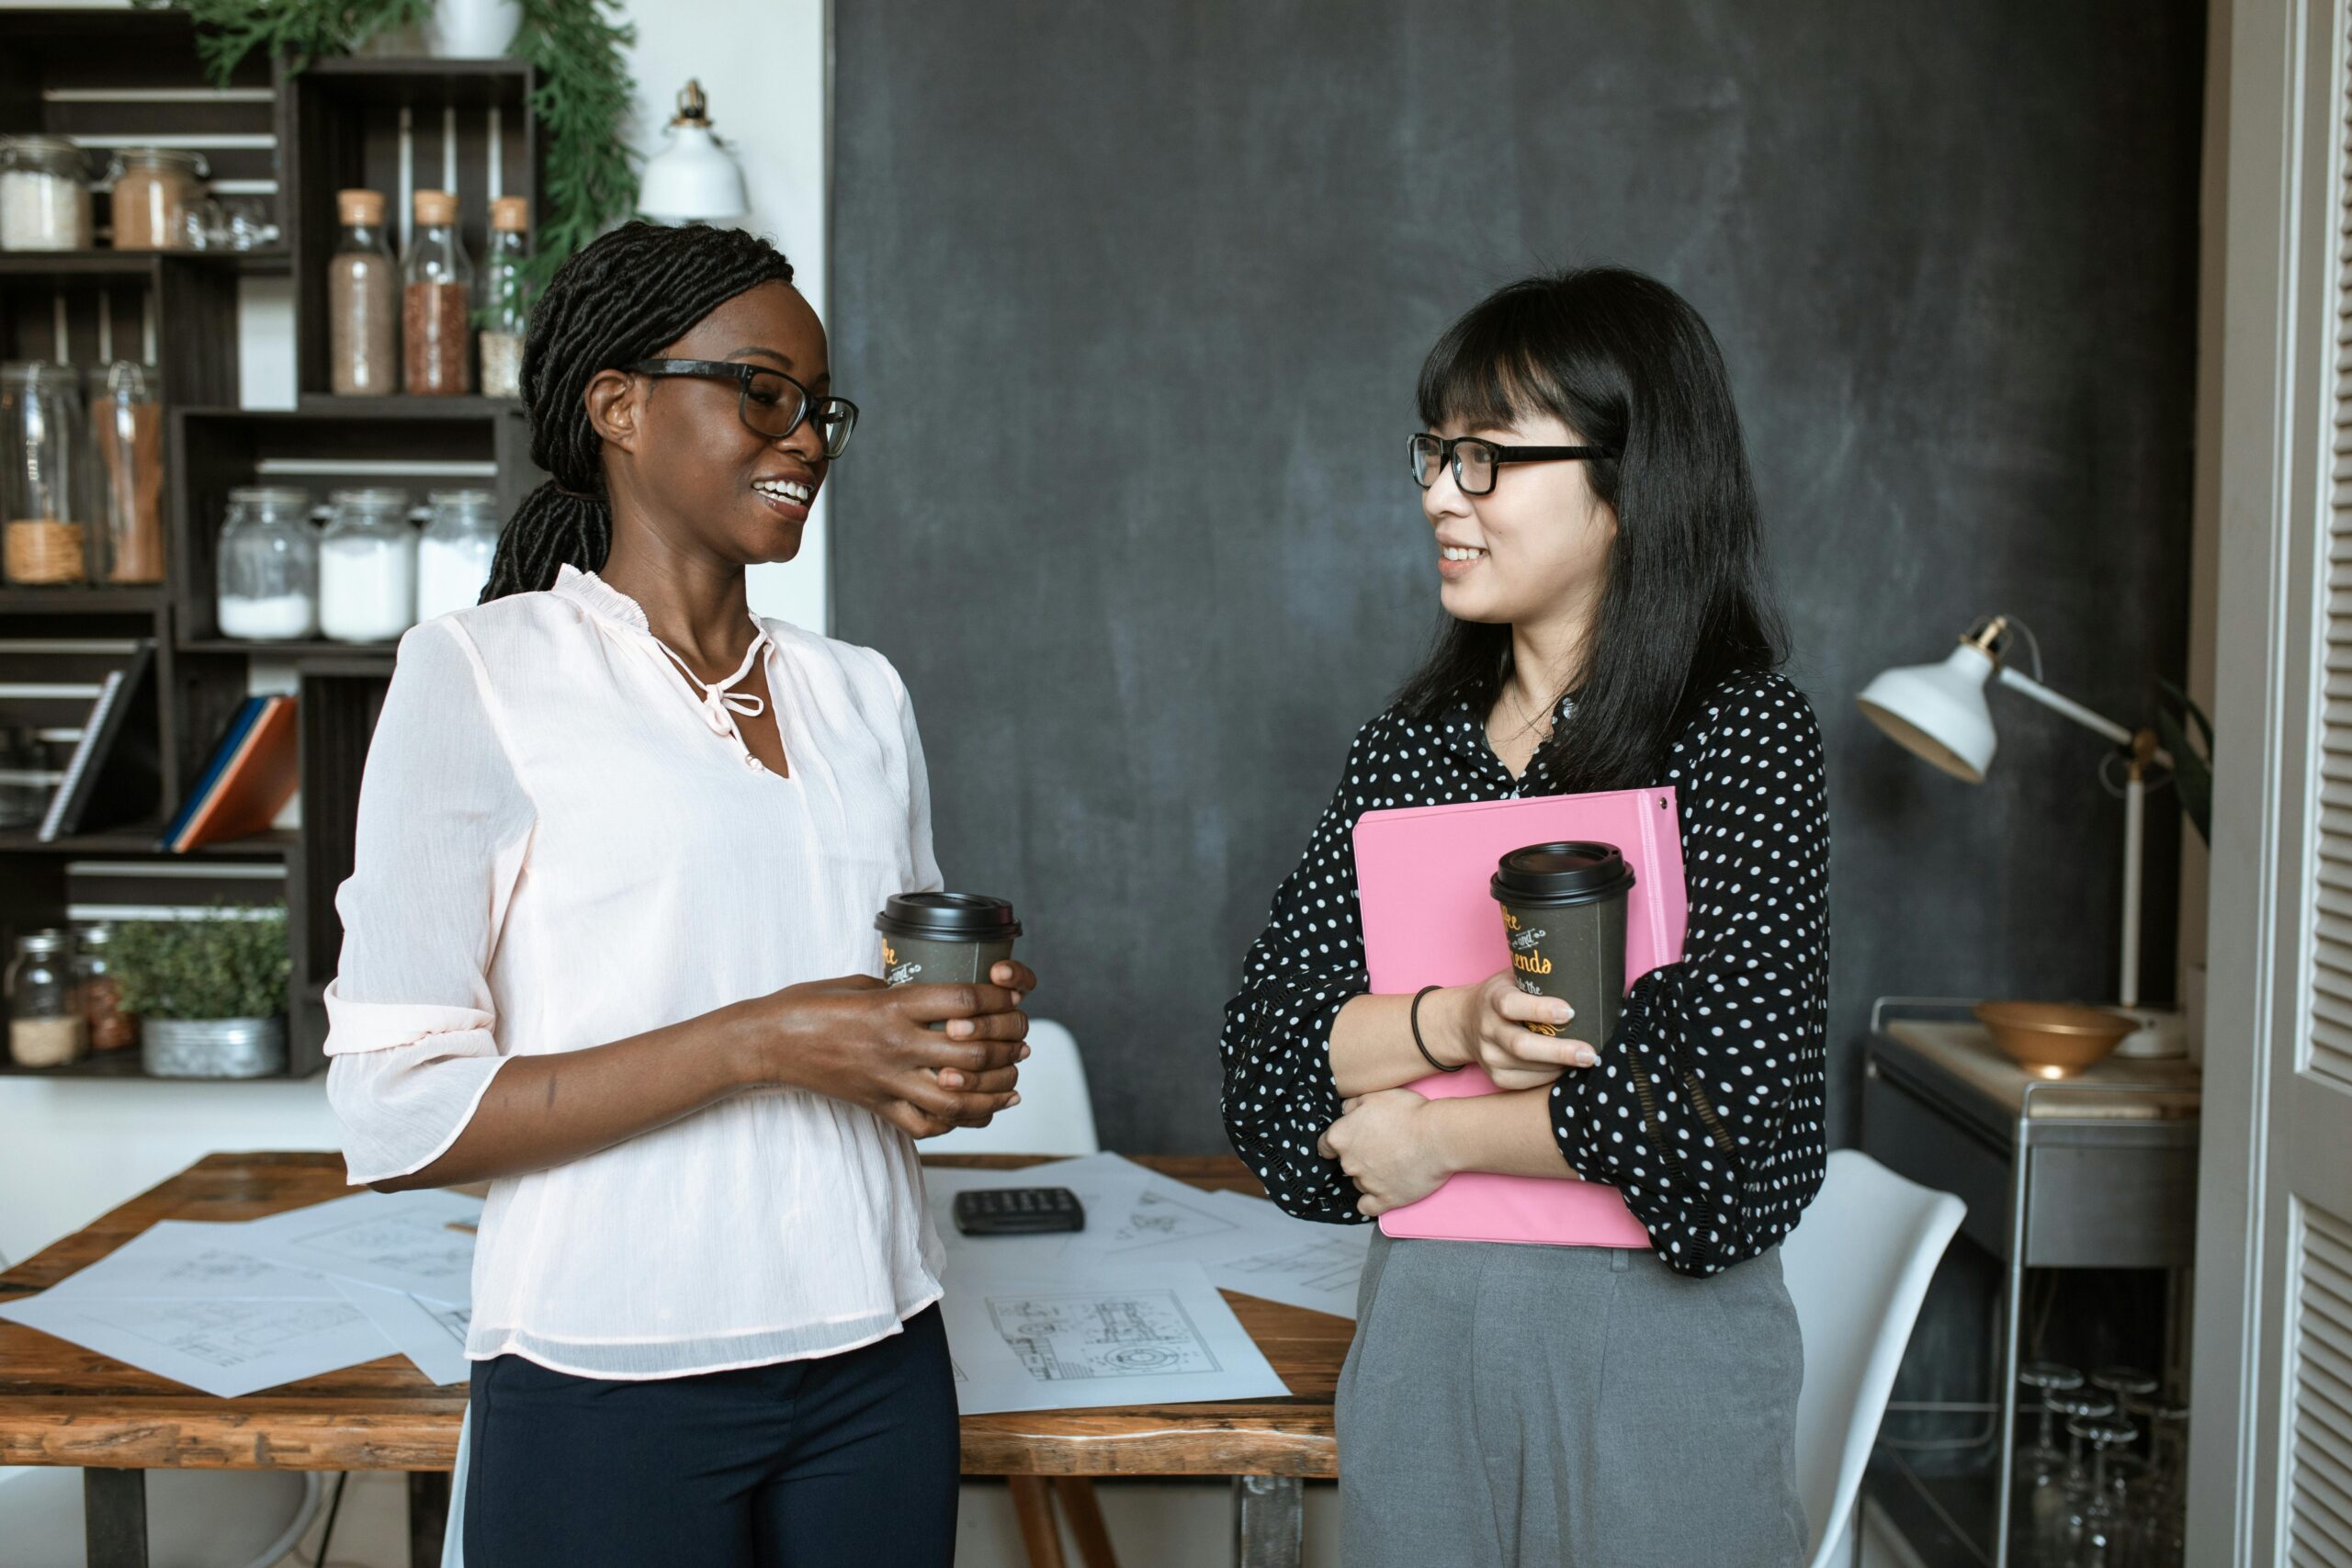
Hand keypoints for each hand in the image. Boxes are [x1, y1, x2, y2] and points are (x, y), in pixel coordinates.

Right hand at [736, 960, 1038, 1139]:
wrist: (768, 1042)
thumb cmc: (809, 1004)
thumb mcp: (861, 982)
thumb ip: (905, 991)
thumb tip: (943, 995)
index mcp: (892, 1006)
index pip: (964, 1001)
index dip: (999, 997)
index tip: (1014, 993)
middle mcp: (895, 1045)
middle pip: (973, 1051)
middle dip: (1009, 1044)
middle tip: (1022, 1040)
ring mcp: (888, 1080)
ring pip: (959, 1097)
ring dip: (994, 1090)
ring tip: (1012, 1080)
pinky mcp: (878, 1106)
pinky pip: (927, 1125)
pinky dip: (959, 1122)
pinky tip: (978, 1111)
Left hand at [1317, 1088, 1450, 1216]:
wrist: (1437, 1137)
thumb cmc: (1407, 1112)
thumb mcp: (1374, 1096)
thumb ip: (1353, 1105)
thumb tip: (1344, 1112)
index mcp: (1341, 1137)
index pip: (1324, 1146)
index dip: (1335, 1144)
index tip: (1348, 1142)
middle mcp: (1349, 1163)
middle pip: (1345, 1164)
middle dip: (1359, 1157)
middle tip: (1381, 1147)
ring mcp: (1367, 1183)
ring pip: (1359, 1183)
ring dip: (1370, 1176)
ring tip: (1392, 1164)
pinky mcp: (1386, 1199)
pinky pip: (1368, 1207)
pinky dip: (1373, 1201)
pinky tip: (1381, 1193)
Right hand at [1447, 972, 1596, 1091]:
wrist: (1466, 1022)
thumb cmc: (1502, 996)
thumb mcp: (1514, 978)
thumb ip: (1540, 978)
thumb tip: (1585, 976)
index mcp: (1493, 999)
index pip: (1511, 1005)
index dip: (1540, 1009)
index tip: (1570, 1012)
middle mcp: (1488, 1029)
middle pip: (1521, 1045)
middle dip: (1559, 1051)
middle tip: (1589, 1053)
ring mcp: (1489, 1056)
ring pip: (1527, 1068)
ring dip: (1560, 1066)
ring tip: (1586, 1060)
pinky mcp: (1496, 1077)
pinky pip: (1527, 1082)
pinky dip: (1550, 1076)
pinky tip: (1566, 1068)